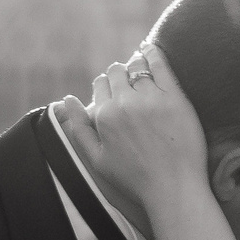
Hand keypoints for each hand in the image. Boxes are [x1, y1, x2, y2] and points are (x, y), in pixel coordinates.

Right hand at [53, 42, 209, 220]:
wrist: (174, 189)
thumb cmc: (135, 179)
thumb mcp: (96, 158)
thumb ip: (79, 128)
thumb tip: (65, 99)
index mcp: (104, 115)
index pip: (100, 84)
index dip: (107, 86)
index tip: (116, 91)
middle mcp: (124, 103)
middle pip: (116, 72)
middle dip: (120, 74)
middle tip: (131, 80)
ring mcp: (150, 98)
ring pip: (137, 66)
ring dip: (136, 64)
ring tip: (142, 67)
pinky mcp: (174, 98)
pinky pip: (160, 65)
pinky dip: (153, 53)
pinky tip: (151, 50)